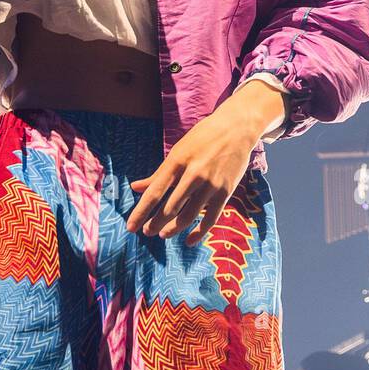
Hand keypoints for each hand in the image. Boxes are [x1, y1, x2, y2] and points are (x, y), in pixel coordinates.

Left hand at [127, 84, 282, 245]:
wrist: (237, 128)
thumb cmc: (202, 138)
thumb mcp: (178, 151)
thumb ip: (158, 173)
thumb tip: (135, 188)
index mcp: (177, 161)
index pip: (155, 191)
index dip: (141, 211)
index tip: (131, 227)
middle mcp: (194, 173)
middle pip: (171, 207)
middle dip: (156, 223)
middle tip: (147, 232)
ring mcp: (211, 183)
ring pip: (189, 215)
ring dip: (173, 229)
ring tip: (163, 234)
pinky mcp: (225, 191)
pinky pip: (211, 218)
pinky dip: (199, 233)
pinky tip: (189, 241)